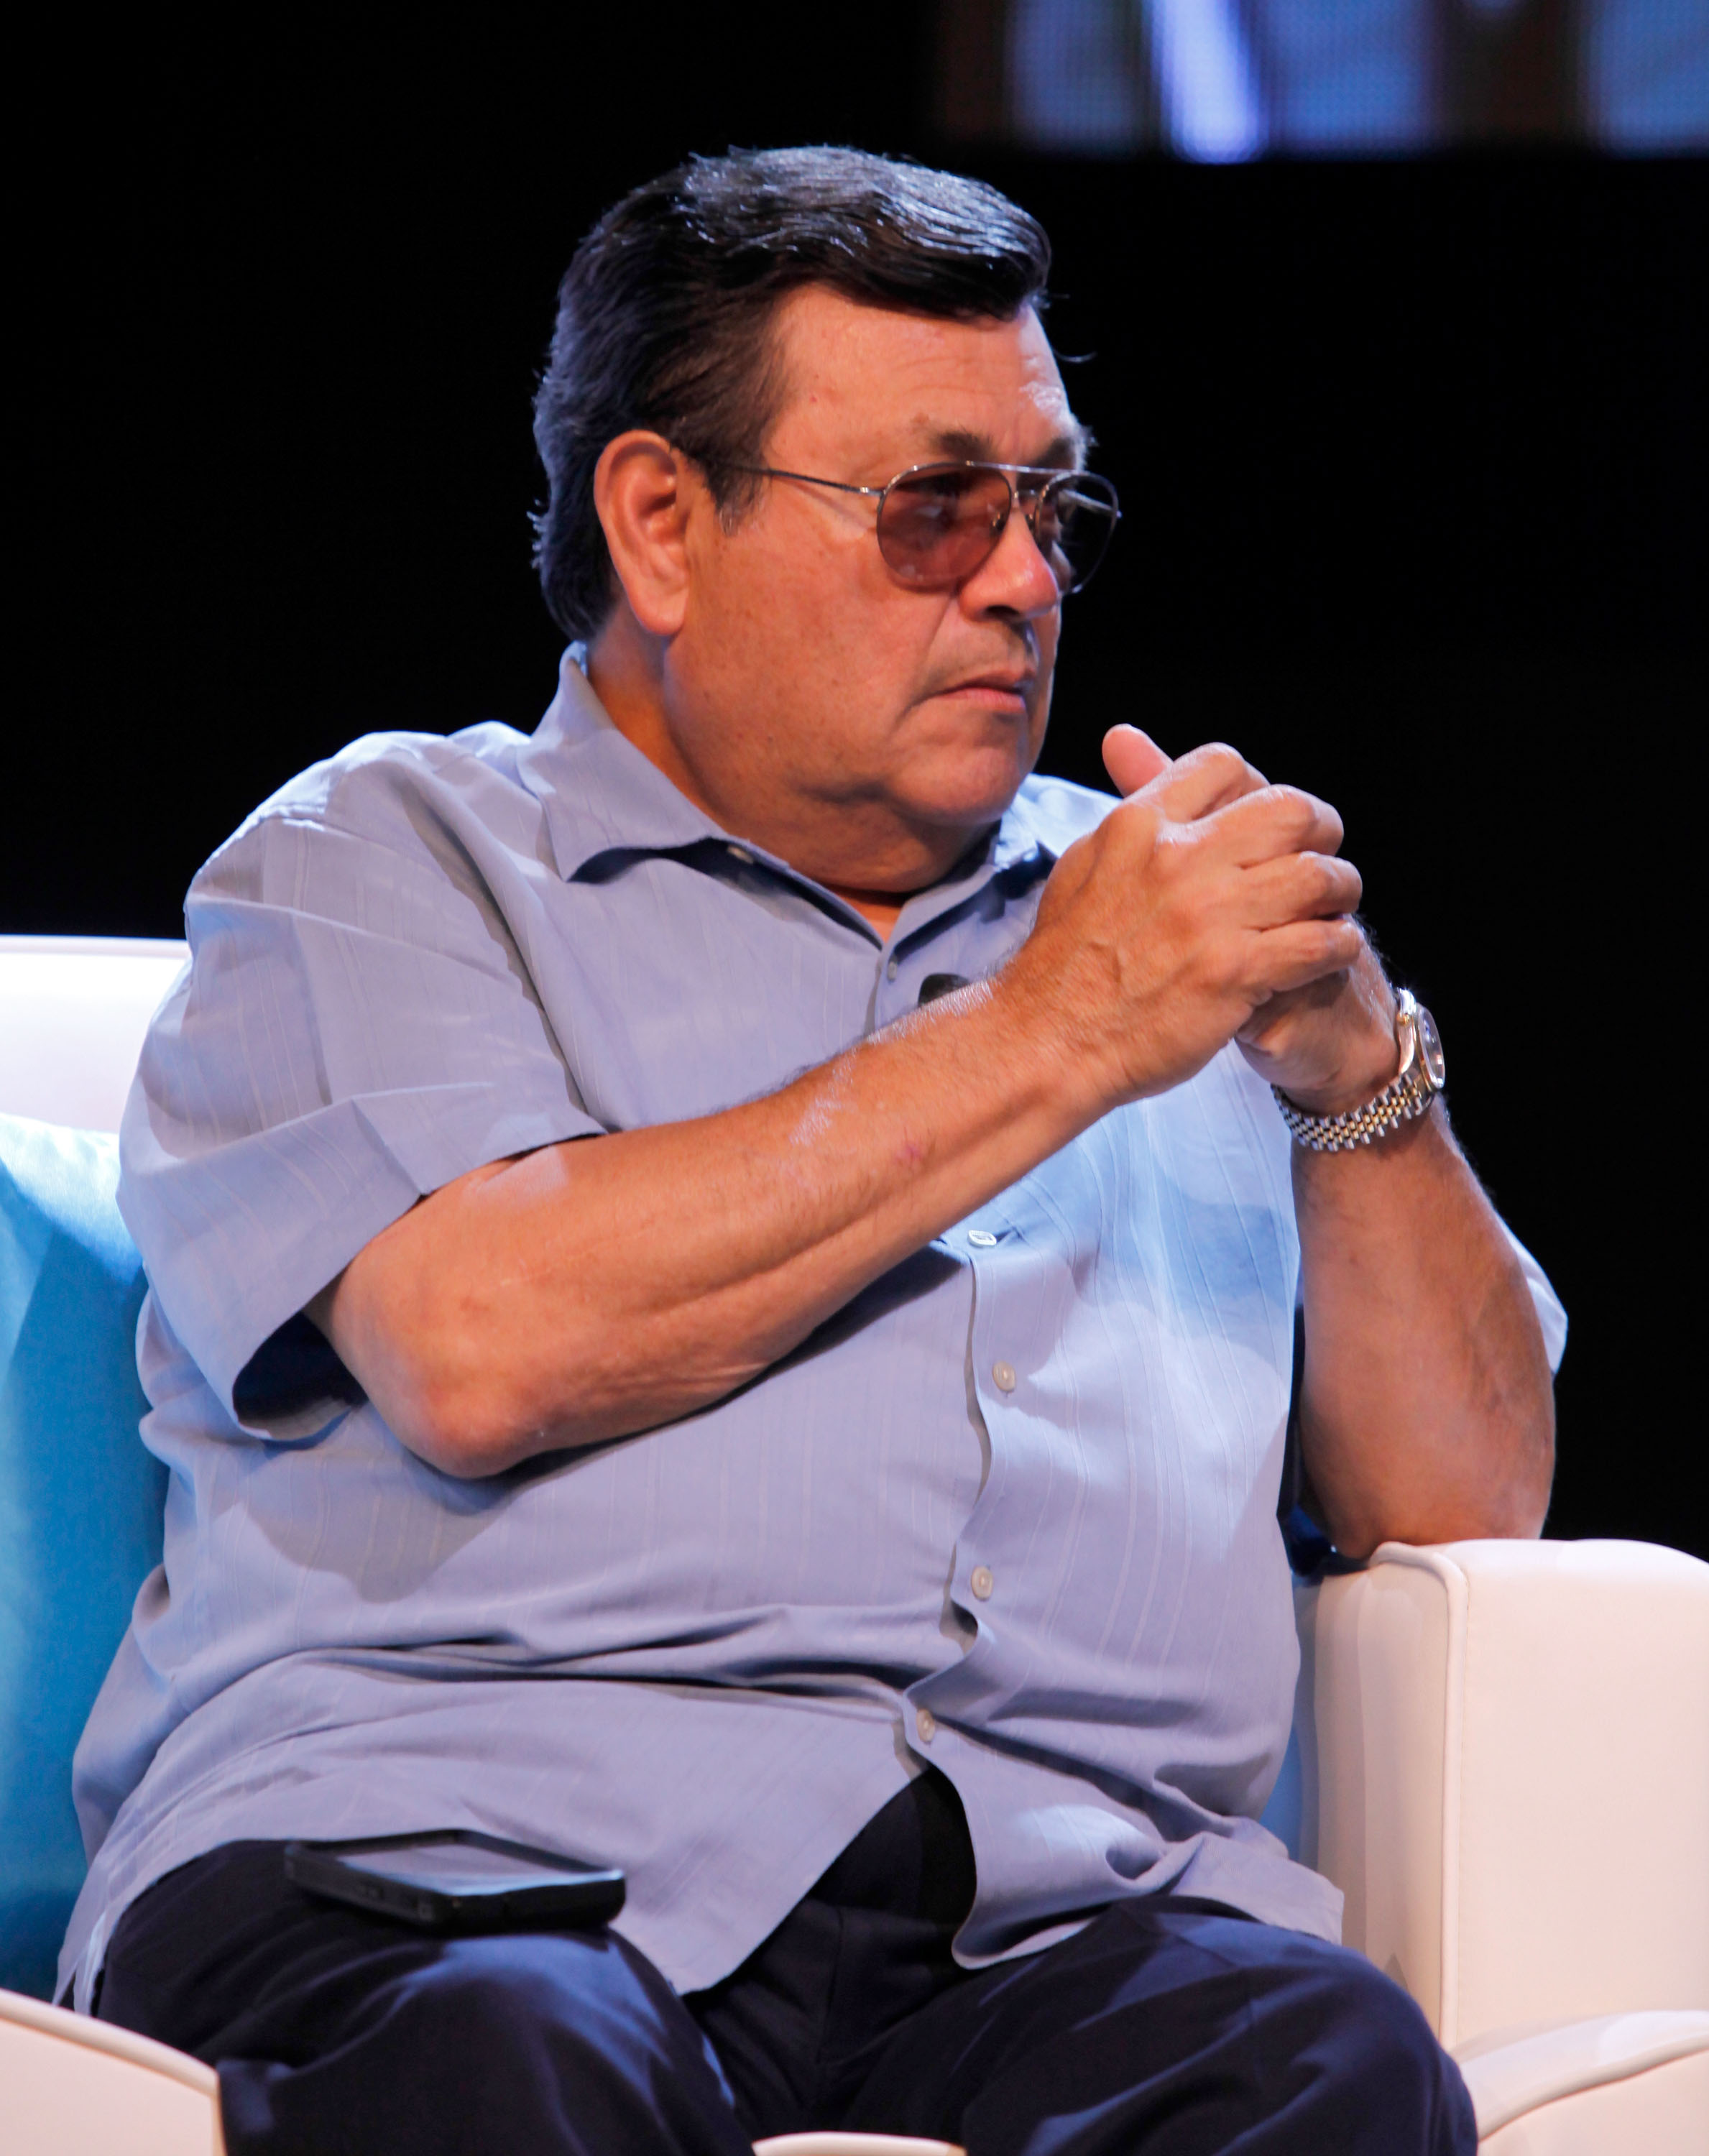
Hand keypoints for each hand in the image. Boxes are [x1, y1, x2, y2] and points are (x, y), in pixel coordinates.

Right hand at [1005, 725, 1364, 1112]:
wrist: (1047, 1042)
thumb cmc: (1060, 964)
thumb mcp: (1080, 866)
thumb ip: (1122, 814)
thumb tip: (1128, 748)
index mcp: (1140, 826)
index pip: (1226, 766)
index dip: (1259, 787)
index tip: (1268, 823)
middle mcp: (1178, 859)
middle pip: (1290, 811)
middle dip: (1320, 831)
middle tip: (1322, 857)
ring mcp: (1209, 916)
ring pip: (1317, 876)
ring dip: (1339, 891)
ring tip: (1334, 908)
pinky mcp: (1234, 972)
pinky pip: (1320, 943)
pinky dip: (1337, 945)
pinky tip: (1330, 952)